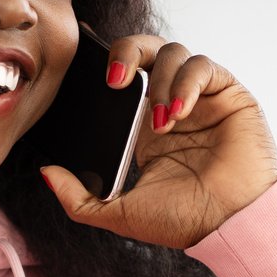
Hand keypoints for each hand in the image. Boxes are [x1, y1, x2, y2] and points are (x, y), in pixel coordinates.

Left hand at [38, 35, 276, 248]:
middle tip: (114, 82)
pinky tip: (177, 113)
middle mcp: (173, 103)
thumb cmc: (185, 221)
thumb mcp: (118, 213)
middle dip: (126, 53)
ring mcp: (202, 96)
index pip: (124, 73)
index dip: (107, 59)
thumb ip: (78, 199)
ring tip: (159, 121)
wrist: (229, 226)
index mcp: (146, 125)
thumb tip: (46, 173)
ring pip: (173, 53)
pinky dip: (185, 84)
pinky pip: (203, 66)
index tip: (83, 56)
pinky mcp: (229, 94)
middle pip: (146, 50)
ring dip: (158, 82)